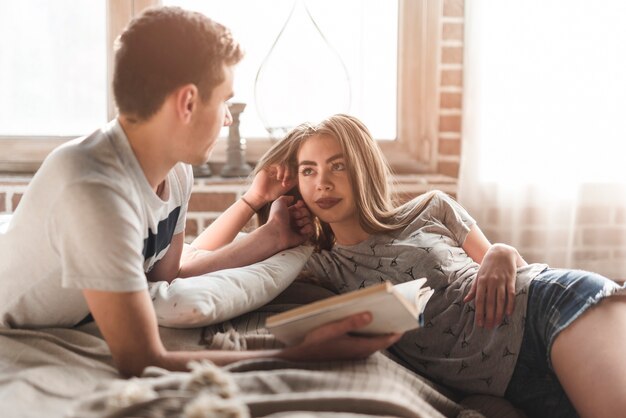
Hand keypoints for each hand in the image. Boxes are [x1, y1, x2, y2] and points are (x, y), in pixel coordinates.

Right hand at [244, 165, 296, 208]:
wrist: (262, 195)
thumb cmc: (274, 192)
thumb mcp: (288, 186)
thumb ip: (295, 179)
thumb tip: (302, 173)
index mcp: (285, 172)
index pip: (294, 167)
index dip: (296, 173)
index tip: (294, 182)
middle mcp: (280, 168)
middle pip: (290, 164)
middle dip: (291, 173)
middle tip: (288, 182)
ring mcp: (274, 166)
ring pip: (285, 163)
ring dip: (287, 172)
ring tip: (283, 181)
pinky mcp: (268, 165)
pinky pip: (279, 163)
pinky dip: (281, 170)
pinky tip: (279, 178)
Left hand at [266, 196, 312, 249]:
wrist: (277, 232)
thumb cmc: (277, 217)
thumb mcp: (279, 203)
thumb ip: (285, 198)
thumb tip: (293, 198)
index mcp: (290, 213)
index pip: (301, 207)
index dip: (302, 205)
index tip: (298, 204)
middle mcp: (295, 221)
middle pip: (307, 212)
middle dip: (303, 212)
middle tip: (295, 216)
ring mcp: (299, 228)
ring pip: (310, 220)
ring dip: (304, 220)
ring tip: (297, 224)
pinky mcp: (303, 236)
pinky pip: (311, 229)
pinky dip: (308, 228)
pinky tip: (301, 230)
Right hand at [279, 312, 402, 361]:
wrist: (300, 358)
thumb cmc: (315, 343)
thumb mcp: (332, 329)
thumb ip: (351, 322)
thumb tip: (370, 314)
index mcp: (361, 347)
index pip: (388, 339)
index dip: (398, 328)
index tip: (407, 316)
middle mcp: (361, 352)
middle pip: (383, 338)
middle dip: (390, 324)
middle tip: (398, 309)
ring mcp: (356, 352)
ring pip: (374, 339)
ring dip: (379, 327)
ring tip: (385, 310)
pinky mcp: (349, 351)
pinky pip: (366, 340)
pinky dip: (370, 330)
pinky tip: (366, 318)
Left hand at [463, 244, 516, 328]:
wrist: (501, 251)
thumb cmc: (488, 265)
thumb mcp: (478, 275)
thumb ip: (473, 288)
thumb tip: (465, 301)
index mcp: (481, 281)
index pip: (479, 300)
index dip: (479, 313)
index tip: (479, 324)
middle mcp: (491, 282)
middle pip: (489, 302)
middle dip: (489, 316)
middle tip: (489, 327)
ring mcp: (501, 280)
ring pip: (500, 300)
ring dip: (499, 313)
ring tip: (497, 323)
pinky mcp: (511, 279)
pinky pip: (511, 293)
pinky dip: (510, 303)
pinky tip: (508, 313)